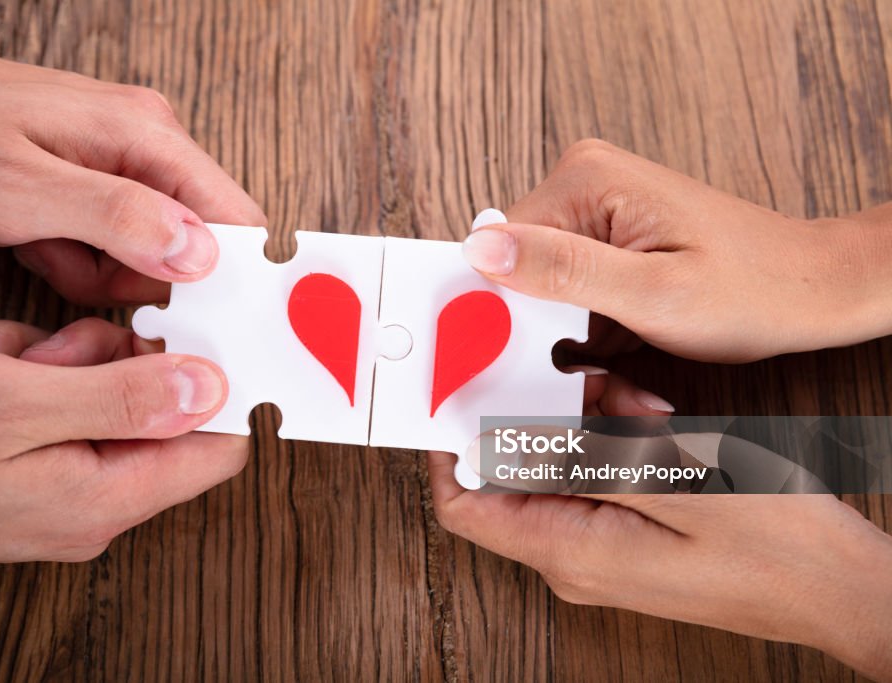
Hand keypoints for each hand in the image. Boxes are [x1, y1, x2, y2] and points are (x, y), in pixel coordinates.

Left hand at [0, 30, 264, 305]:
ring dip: (101, 271)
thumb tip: (201, 253)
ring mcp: (124, 160)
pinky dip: (79, 258)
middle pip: (196, 244)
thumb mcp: (17, 188)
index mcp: (145, 135)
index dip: (225, 277)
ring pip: (154, 251)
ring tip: (44, 246)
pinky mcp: (98, 180)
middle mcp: (147, 142)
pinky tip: (38, 240)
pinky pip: (118, 243)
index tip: (190, 318)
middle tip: (75, 268)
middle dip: (140, 279)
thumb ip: (117, 219)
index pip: (235, 217)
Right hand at [0, 318, 246, 572]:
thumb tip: (214, 388)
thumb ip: (123, 396)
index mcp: (107, 497)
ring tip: (13, 362)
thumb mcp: (15, 403)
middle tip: (65, 348)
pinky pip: (66, 407)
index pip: (218, 449)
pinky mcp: (32, 470)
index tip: (199, 333)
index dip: (220, 388)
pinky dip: (36, 374)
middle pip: (161, 414)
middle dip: (120, 363)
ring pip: (110, 399)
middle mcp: (95, 502)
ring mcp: (62, 488)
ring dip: (70, 361)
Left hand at [430, 373, 891, 679]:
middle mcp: (574, 560)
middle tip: (561, 378)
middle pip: (510, 481)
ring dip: (579, 427)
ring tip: (622, 400)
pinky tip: (645, 418)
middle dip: (531, 422)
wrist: (839, 590)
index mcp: (570, 552)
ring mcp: (600, 552)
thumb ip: (595, 447)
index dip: (448, 452)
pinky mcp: (627, 540)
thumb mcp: (678, 480)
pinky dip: (608, 442)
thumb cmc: (774, 548)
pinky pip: (594, 480)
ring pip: (556, 474)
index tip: (454, 397)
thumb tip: (533, 417)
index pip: (465, 506)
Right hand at [461, 139, 891, 361]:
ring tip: (617, 366)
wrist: (810, 290)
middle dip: (545, 333)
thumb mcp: (651, 293)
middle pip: (517, 273)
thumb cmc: (752, 290)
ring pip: (541, 292)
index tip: (530, 358)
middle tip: (592, 374)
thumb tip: (481, 249)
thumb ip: (562, 270)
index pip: (498, 250)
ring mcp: (595, 211)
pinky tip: (622, 351)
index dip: (506, 313)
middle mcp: (584, 183)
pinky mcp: (606, 239)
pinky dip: (589, 332)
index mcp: (587, 181)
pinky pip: (568, 293)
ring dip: (569, 339)